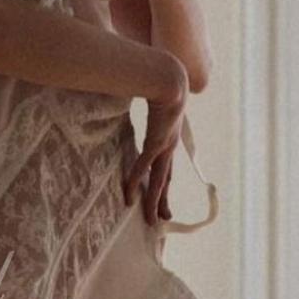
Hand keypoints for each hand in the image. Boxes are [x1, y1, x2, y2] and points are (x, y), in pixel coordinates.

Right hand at [125, 63, 188, 224]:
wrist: (170, 78)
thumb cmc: (160, 82)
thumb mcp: (154, 98)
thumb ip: (143, 101)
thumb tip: (132, 92)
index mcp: (169, 136)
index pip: (166, 164)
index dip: (163, 181)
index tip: (161, 194)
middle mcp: (169, 145)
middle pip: (166, 179)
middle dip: (164, 200)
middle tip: (163, 218)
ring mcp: (164, 146)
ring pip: (159, 181)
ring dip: (154, 202)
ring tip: (153, 221)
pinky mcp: (156, 143)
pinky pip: (142, 167)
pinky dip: (135, 182)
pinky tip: (128, 195)